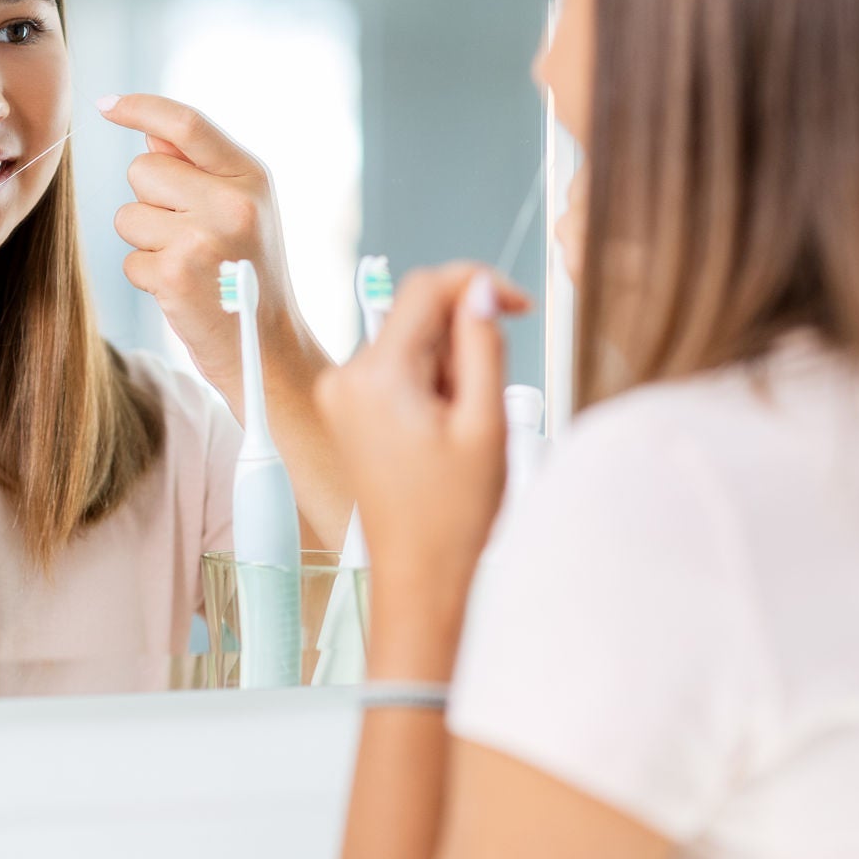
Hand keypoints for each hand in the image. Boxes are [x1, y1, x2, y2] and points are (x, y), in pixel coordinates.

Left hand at [102, 93, 321, 415]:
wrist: (271, 350)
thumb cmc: (250, 274)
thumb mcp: (246, 210)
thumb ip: (201, 168)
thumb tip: (148, 133)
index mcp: (251, 178)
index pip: (187, 125)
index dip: (140, 108)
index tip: (107, 106)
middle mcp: (231, 204)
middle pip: (143, 169)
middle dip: (150, 198)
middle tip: (187, 233)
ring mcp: (202, 241)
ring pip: (128, 215)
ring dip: (145, 240)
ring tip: (188, 264)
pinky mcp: (175, 278)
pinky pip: (130, 259)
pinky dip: (147, 276)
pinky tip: (182, 290)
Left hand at [315, 263, 530, 679]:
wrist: (420, 574)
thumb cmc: (454, 515)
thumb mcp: (486, 423)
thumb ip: (483, 346)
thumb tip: (479, 292)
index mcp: (375, 377)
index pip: (424, 289)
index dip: (476, 284)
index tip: (517, 304)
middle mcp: (345, 378)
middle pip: (417, 317)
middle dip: (462, 343)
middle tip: (483, 401)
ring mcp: (341, 395)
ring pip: (410, 344)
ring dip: (448, 368)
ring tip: (460, 428)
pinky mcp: (347, 410)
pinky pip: (397, 370)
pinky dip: (429, 386)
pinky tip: (441, 431)